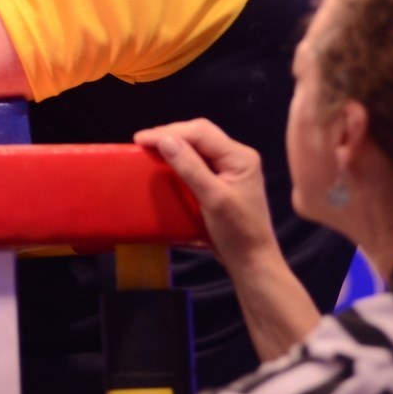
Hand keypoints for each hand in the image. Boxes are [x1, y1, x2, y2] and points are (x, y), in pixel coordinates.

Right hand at [135, 118, 278, 271]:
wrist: (252, 260)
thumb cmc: (236, 231)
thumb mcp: (212, 199)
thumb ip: (190, 167)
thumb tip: (165, 140)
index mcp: (240, 157)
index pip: (200, 133)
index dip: (169, 132)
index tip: (140, 139)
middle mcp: (237, 157)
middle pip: (200, 134)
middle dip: (171, 134)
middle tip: (143, 143)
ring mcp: (231, 168)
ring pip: (199, 145)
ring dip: (175, 144)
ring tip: (151, 149)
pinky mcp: (224, 180)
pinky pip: (199, 159)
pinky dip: (181, 158)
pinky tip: (168, 162)